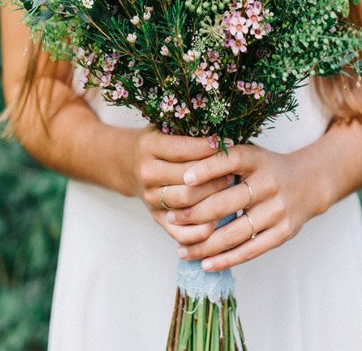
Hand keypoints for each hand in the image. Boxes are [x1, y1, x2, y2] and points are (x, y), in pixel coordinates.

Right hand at [128, 127, 234, 246]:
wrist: (127, 164)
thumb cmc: (156, 144)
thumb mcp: (164, 129)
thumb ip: (187, 132)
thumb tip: (222, 137)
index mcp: (149, 146)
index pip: (183, 150)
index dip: (208, 148)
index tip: (229, 144)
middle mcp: (148, 173)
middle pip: (186, 179)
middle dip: (215, 175)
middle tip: (234, 170)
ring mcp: (151, 198)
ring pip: (186, 203)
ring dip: (212, 198)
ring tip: (230, 190)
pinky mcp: (156, 217)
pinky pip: (180, 231)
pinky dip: (200, 230)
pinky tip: (217, 220)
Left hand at [167, 144, 324, 271]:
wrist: (308, 183)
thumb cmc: (265, 169)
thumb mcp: (250, 155)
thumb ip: (222, 160)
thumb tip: (180, 171)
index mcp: (258, 159)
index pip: (230, 161)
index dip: (207, 169)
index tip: (184, 178)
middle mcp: (269, 183)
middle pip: (227, 202)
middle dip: (195, 213)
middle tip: (171, 219)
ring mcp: (277, 210)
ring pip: (234, 233)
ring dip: (204, 244)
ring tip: (182, 250)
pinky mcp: (283, 233)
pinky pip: (250, 250)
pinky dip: (225, 259)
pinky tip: (205, 263)